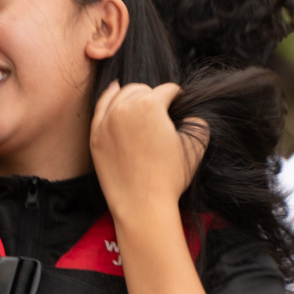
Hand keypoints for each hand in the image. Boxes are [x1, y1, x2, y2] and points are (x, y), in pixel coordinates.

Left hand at [90, 81, 209, 218]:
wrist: (142, 204)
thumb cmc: (170, 176)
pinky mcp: (95, 135)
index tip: (180, 106)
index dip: (178, 98)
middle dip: (154, 95)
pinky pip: (101, 108)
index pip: (168, 90)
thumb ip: (198, 121)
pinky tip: (115, 92)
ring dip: (133, 96)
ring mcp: (106, 121)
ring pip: (120, 95)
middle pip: (142, 89)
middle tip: (162, 110)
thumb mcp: (195, 145)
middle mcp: (124, 107)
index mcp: (150, 105)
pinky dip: (110, 97)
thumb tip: (189, 114)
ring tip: (142, 103)